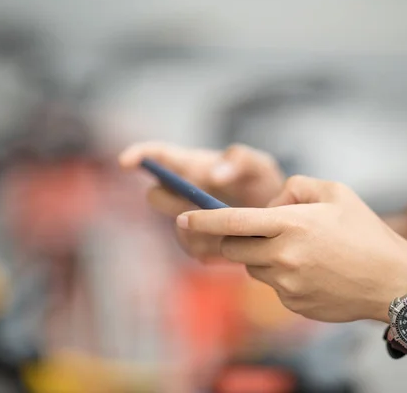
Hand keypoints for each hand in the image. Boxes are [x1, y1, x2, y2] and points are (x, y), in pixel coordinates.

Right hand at [119, 142, 283, 259]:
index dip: (140, 155)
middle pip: (157, 196)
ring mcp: (188, 222)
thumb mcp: (259, 166)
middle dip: (173, 201)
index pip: (160, 156)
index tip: (126, 161)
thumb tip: (214, 174)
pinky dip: (215, 248)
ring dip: (200, 229)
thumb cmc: (264, 185)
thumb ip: (240, 161)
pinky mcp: (200, 248)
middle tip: (201, 204)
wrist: (280, 222)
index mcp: (194, 167)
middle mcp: (184, 194)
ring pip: (178, 228)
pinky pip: (195, 251)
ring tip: (229, 226)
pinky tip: (234, 242)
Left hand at [176, 175, 406, 322]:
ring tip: (298, 250)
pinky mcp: (293, 304)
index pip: (232, 221)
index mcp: (290, 223)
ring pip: (253, 268)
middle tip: (250, 233)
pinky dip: (282, 275)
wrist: (393, 281)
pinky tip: (312, 270)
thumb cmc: (366, 232)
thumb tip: (270, 204)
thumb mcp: (335, 191)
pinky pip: (273, 286)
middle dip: (234, 240)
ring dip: (262, 256)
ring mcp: (286, 284)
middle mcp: (283, 255)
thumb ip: (294, 188)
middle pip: (235, 249)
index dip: (202, 220)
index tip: (182, 218)